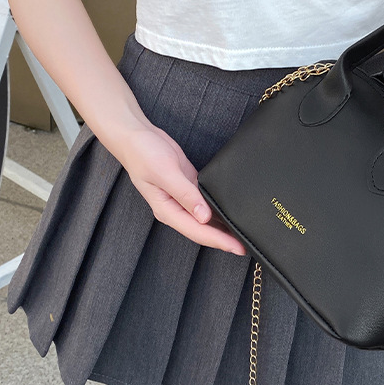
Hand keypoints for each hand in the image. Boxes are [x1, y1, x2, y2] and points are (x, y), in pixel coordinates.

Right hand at [121, 123, 247, 255]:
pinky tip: (231, 211)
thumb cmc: (143, 154)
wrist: (136, 136)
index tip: (238, 248)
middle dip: (224, 239)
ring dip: (222, 227)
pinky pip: (206, 202)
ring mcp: (183, 199)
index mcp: (167, 210)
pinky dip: (218, 208)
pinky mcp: (189, 187)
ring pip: (206, 219)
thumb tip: (204, 216)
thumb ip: (186, 195)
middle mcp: (176, 209)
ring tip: (243, 233)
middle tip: (247, 246)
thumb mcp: (165, 173)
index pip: (197, 231)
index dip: (219, 241)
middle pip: (203, 230)